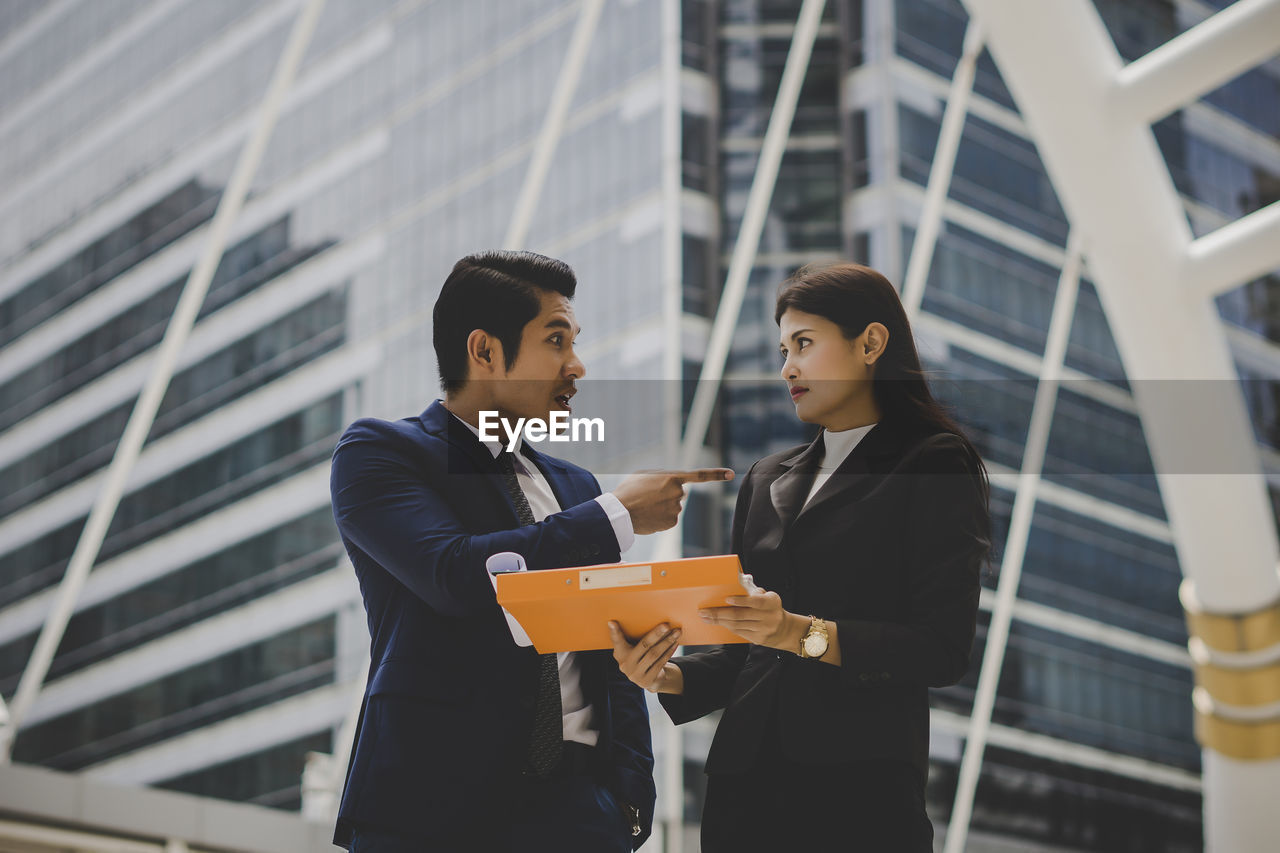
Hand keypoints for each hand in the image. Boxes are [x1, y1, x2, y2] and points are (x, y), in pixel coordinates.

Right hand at [608, 621, 683, 693]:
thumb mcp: (635, 649)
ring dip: (667, 642)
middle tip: (666, 625)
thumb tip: (649, 621)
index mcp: (620, 654)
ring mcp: (635, 675)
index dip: (614, 632)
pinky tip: (675, 643)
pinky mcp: (646, 681)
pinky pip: (660, 663)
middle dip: (656, 634)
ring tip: (676, 632)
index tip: (611, 622)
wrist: (650, 679)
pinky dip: (669, 652)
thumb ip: (636, 638)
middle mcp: (625, 665)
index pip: (617, 641)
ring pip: (654, 654)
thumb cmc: (643, 657)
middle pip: (643, 645)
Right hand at [611, 468, 733, 534]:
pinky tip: (649, 516)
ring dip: (663, 506)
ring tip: (646, 506)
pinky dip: (661, 518)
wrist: (619, 512)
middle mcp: (678, 493)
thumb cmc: (629, 490)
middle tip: (649, 496)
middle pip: (679, 493)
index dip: (716, 475)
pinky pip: (670, 519)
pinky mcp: (671, 523)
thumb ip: (663, 476)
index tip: (732, 474)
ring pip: (674, 507)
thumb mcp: (645, 474)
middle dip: (668, 494)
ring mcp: (675, 509)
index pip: (699, 476)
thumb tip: (675, 485)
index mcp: (672, 477)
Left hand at [698, 576, 804, 650]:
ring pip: (737, 625)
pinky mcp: (759, 639)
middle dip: (720, 613)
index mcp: (771, 602)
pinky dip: (727, 627)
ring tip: (706, 617)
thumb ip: (753, 592)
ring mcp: (764, 629)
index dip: (741, 601)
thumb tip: (735, 583)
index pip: (755, 601)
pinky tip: (718, 623)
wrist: (785, 629)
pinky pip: (739, 632)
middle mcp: (769, 616)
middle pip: (740, 615)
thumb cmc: (770, 608)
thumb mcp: (768, 597)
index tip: (726, 599)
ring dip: (719, 621)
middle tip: (704, 611)